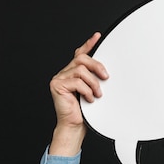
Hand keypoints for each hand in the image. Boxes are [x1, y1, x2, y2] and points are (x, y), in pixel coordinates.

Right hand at [49, 32, 108, 155]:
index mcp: (73, 73)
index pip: (80, 54)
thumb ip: (96, 80)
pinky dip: (87, 91)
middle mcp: (64, 73)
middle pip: (81, 58)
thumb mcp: (94, 92)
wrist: (75, 126)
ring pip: (80, 69)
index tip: (98, 36)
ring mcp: (59, 78)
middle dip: (97, 66)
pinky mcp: (57, 85)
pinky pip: (77, 81)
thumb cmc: (85, 112)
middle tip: (106, 78)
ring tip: (97, 94)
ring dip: (93, 83)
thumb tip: (107, 73)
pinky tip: (89, 99)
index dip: (88, 44)